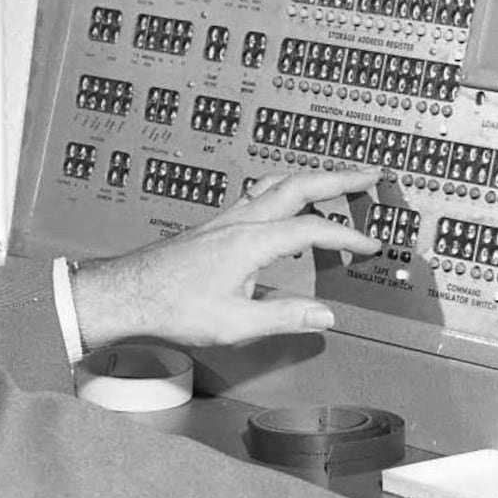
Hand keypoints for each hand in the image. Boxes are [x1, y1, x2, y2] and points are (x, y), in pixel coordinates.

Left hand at [70, 162, 375, 351]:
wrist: (127, 293)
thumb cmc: (171, 307)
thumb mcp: (233, 324)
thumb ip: (283, 317)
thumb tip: (325, 316)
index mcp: (250, 242)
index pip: (313, 229)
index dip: (347, 236)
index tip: (370, 246)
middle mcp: (239, 222)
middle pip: (298, 185)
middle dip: (338, 177)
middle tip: (370, 173)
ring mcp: (225, 219)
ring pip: (276, 183)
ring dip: (311, 179)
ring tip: (335, 181)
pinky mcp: (214, 226)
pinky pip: (258, 195)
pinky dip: (285, 190)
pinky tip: (285, 205)